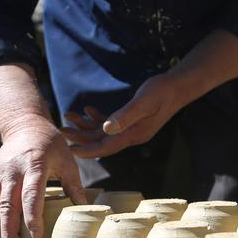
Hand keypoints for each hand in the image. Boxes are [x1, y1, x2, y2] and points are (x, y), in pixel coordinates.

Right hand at [0, 123, 85, 237]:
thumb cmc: (51, 146)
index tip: (37, 237)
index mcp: (34, 164)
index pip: (30, 195)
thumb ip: (75, 186)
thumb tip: (85, 211)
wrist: (24, 126)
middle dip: (10, 232)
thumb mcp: (67, 161)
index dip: (32, 217)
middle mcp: (12, 170)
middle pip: (7, 205)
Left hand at [63, 73, 188, 159]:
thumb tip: (106, 129)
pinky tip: (87, 110)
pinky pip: (110, 124)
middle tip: (60, 130)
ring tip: (68, 115)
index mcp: (132, 135)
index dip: (87, 150)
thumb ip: (125, 116)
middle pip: (100, 141)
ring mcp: (130, 128)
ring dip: (85, 126)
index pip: (105, 147)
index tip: (69, 151)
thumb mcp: (143, 102)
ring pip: (103, 132)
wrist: (177, 87)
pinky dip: (97, 119)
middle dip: (80, 137)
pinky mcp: (131, 120)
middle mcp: (130, 135)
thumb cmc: (161, 92)